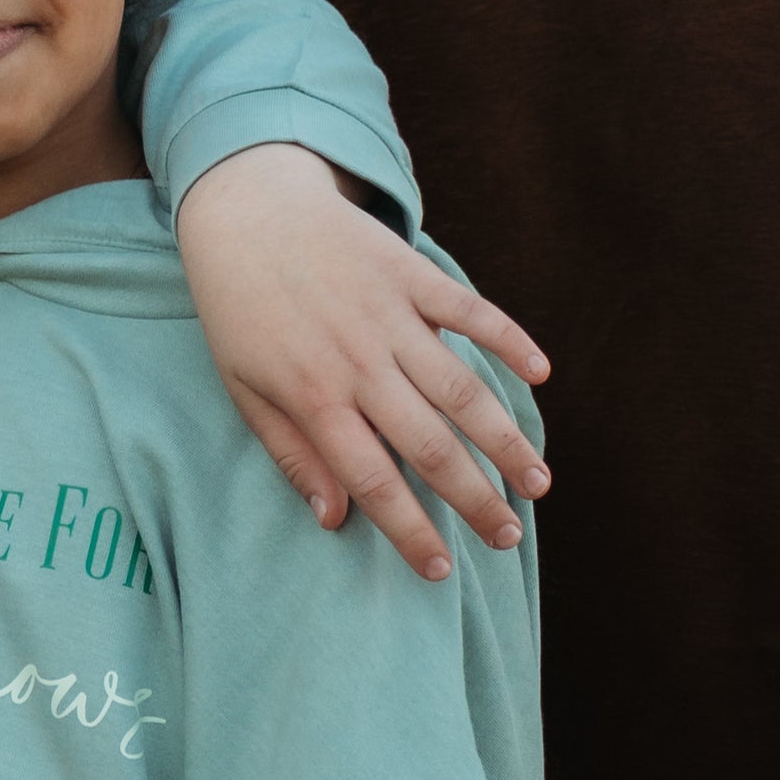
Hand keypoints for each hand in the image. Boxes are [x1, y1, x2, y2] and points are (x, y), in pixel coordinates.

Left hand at [176, 142, 553, 580]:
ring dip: (505, 439)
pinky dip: (510, 340)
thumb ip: (291, 453)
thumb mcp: (243, 386)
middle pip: (431, 445)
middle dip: (475, 498)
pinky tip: (541, 375)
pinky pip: (471, 312)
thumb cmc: (237, 308)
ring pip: (463, 389)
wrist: (244, 209)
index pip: (372, 480)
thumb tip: (334, 519)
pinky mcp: (410, 273)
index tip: (440, 570)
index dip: (410, 530)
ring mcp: (389, 315)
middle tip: (507, 536)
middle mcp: (357, 360)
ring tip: (537, 482)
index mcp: (313, 395)